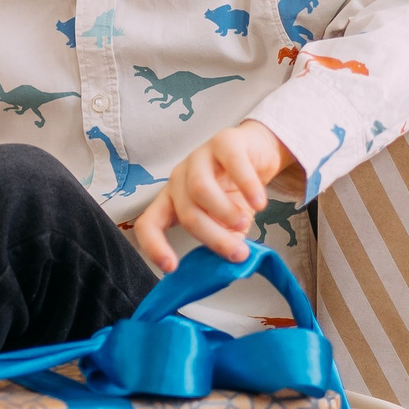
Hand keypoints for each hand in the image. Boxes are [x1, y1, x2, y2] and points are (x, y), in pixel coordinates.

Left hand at [132, 121, 293, 272]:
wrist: (257, 154)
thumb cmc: (235, 192)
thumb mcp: (228, 223)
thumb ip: (225, 241)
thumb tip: (229, 266)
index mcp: (172, 200)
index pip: (149, 223)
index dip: (154, 246)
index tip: (172, 268)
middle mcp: (179, 178)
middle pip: (186, 211)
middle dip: (212, 237)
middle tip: (238, 253)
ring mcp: (199, 157)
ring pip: (200, 188)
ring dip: (224, 212)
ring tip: (245, 224)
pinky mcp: (225, 141)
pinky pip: (234, 164)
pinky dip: (248, 187)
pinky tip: (260, 203)